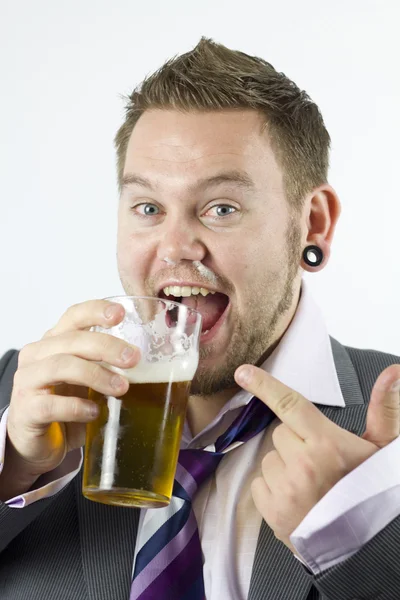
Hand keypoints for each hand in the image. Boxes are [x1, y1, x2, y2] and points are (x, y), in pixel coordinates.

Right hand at [3, 300, 139, 486]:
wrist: (38, 443)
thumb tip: (157, 363)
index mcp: (55, 342)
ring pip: (61, 366)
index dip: (96, 310)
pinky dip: (76, 407)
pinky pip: (51, 404)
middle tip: (134, 359)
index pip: (74, 316)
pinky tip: (95, 412)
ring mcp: (27, 382)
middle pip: (72, 339)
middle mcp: (38, 355)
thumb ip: (110, 367)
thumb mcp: (89, 381)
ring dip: (96, 375)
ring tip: (121, 388)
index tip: (121, 313)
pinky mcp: (26, 411)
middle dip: (107, 346)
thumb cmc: (67, 405)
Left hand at [234, 363, 399, 553]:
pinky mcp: (273, 512)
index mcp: (328, 443)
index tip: (243, 372)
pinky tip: (297, 500)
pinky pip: (259, 485)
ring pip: (269, 459)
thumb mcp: (383, 449)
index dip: (264, 385)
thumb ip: (384, 408)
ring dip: (284, 468)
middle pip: (280, 434)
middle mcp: (304, 464)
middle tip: (320, 463)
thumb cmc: (373, 492)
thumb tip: (394, 371)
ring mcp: (286, 489)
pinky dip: (273, 490)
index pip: (290, 404)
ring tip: (311, 486)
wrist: (370, 547)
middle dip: (295, 443)